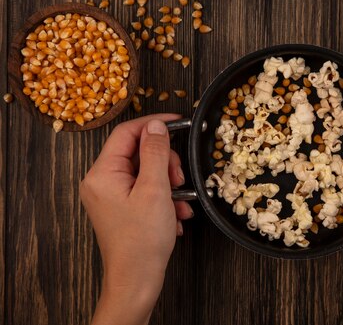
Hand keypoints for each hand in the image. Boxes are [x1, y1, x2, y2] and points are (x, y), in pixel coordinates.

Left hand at [80, 115, 193, 324]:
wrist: (137, 280)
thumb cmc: (142, 241)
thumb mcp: (154, 189)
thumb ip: (155, 153)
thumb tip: (156, 126)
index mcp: (102, 174)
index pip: (126, 133)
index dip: (153, 124)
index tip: (177, 122)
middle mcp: (102, 182)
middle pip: (138, 152)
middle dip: (165, 162)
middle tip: (179, 177)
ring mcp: (111, 196)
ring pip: (146, 171)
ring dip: (169, 182)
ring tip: (180, 199)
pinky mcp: (122, 207)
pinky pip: (146, 189)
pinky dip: (164, 196)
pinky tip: (175, 212)